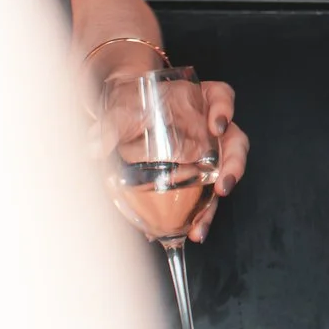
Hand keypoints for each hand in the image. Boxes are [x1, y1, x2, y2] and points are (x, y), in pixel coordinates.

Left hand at [89, 77, 248, 241]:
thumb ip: (111, 126)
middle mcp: (209, 126)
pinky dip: (196, 214)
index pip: (222, 98)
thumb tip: (93, 146)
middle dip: (233, 165)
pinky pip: (205, 195)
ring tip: (201, 225)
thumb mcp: (122, 111)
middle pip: (235, 141)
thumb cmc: (132, 105)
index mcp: (199, 100)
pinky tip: (185, 230)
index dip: (224, 110)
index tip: (217, 126)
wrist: (126, 116)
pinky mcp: (198, 174)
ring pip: (224, 173)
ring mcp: (207, 151)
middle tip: (223, 185)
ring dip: (216, 201)